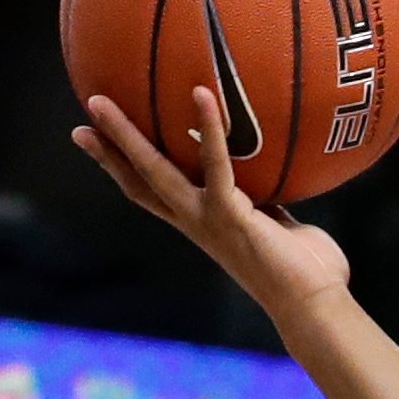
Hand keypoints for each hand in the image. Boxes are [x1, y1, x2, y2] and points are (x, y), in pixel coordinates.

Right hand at [73, 87, 349, 314]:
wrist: (313, 305)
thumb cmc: (309, 271)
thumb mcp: (284, 226)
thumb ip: (277, 203)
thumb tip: (293, 175)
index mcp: (202, 224)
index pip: (152, 193)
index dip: (124, 168)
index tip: (100, 142)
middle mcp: (196, 222)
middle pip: (139, 180)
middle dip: (108, 148)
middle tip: (86, 112)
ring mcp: (207, 219)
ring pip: (154, 171)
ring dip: (126, 135)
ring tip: (102, 101)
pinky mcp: (228, 214)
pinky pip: (214, 163)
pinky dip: (207, 127)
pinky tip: (201, 93)